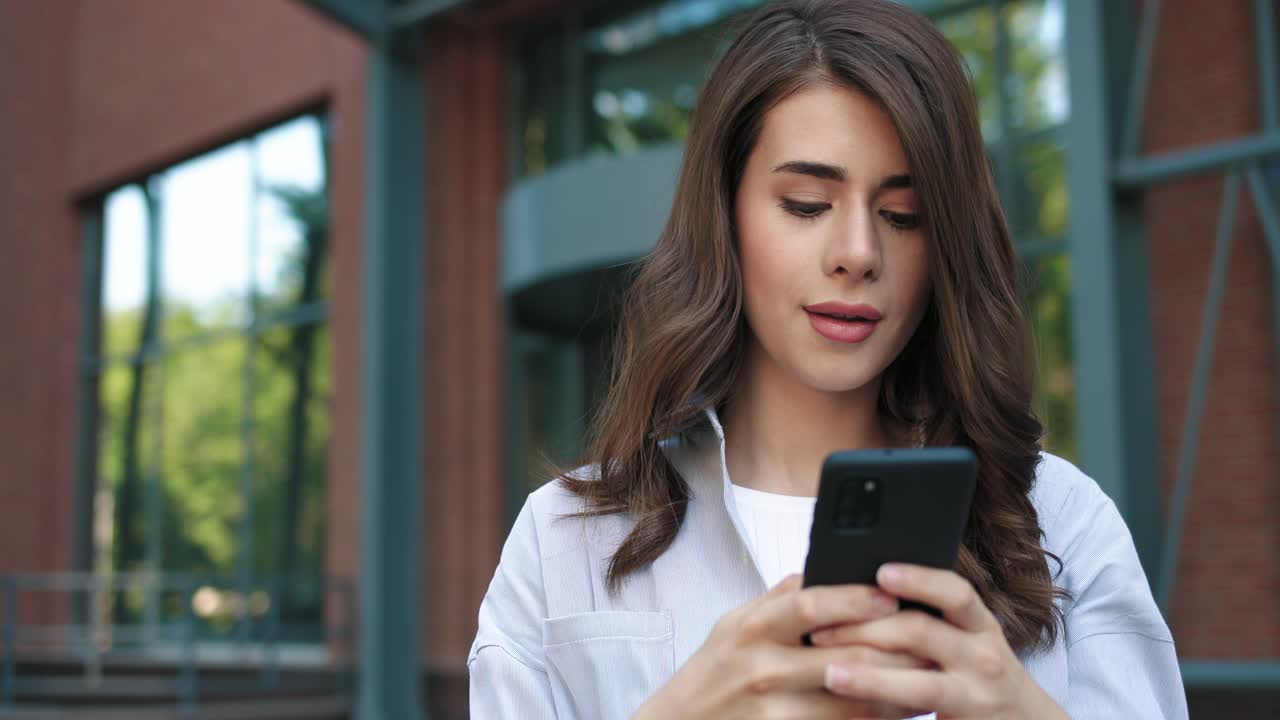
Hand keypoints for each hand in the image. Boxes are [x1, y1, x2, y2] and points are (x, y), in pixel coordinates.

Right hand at [633, 574, 930, 719]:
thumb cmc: (713, 671)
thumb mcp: (734, 625)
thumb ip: (779, 599)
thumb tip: (825, 569)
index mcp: (752, 627)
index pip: (810, 605)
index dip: (855, 599)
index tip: (892, 595)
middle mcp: (763, 668)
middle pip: (845, 658)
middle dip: (896, 650)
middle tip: (932, 640)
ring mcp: (774, 711)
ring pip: (854, 702)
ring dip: (897, 692)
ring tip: (928, 679)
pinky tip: (898, 714)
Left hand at [810, 564, 1068, 719]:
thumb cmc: (980, 677)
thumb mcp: (967, 642)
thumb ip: (930, 620)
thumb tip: (865, 592)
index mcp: (980, 624)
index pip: (954, 591)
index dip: (918, 579)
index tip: (880, 571)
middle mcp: (984, 655)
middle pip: (923, 632)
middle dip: (868, 628)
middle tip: (821, 629)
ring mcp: (978, 694)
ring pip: (920, 682)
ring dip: (870, 676)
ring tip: (831, 672)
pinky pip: (920, 711)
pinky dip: (884, 705)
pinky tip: (855, 702)